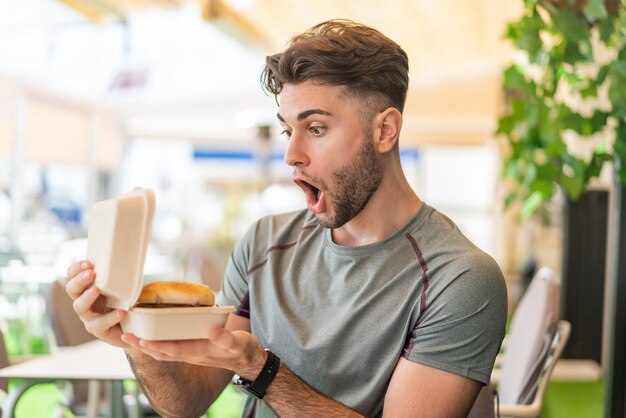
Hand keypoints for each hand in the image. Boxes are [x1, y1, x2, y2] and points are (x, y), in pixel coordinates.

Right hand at [65, 260, 127, 347]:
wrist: (133, 329)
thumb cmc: (127, 302)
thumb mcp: (124, 286)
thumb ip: (123, 273)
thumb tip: (134, 253)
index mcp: (87, 287)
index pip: (73, 275)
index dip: (77, 268)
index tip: (88, 263)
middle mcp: (83, 301)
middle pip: (72, 289)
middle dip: (80, 280)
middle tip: (91, 274)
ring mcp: (88, 317)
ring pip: (79, 306)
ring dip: (87, 297)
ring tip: (97, 290)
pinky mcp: (98, 331)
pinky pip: (99, 325)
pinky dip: (110, 318)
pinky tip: (121, 312)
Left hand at [121, 327, 266, 379]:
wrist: (249, 361)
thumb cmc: (244, 350)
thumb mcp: (239, 342)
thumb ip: (227, 339)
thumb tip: (214, 331)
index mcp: (201, 352)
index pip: (174, 349)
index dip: (157, 345)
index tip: (141, 340)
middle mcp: (192, 354)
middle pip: (162, 352)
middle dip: (143, 345)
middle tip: (125, 336)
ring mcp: (191, 354)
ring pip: (163, 351)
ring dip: (145, 345)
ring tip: (130, 337)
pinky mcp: (192, 351)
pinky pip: (170, 348)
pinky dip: (156, 343)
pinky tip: (149, 337)